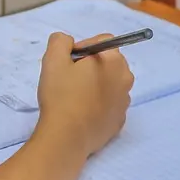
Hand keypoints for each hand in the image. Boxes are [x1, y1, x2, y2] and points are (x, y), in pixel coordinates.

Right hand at [36, 32, 133, 157]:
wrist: (66, 137)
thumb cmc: (61, 95)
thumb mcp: (53, 60)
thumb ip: (60, 41)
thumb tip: (68, 42)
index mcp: (114, 60)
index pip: (102, 41)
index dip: (83, 48)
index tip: (68, 62)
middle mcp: (126, 79)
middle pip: (109, 62)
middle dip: (92, 66)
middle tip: (70, 79)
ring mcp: (124, 102)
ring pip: (110, 84)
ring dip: (96, 85)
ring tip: (76, 97)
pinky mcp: (119, 121)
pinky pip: (110, 105)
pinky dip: (99, 104)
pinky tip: (83, 112)